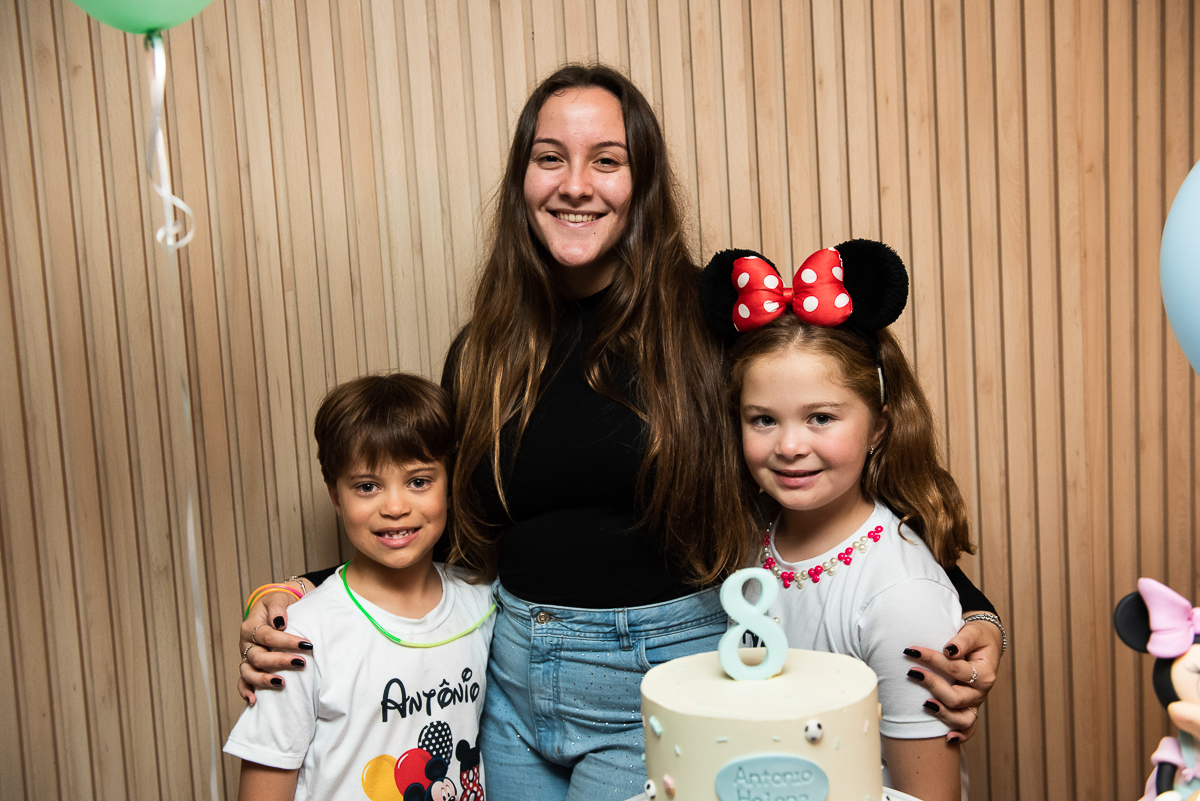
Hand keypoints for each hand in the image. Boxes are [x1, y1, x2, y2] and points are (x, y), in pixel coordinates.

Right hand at [238, 582, 309, 704]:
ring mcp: (246, 656)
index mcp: (251, 626)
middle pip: (258, 656)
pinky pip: (243, 681)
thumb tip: (279, 622)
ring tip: (281, 683)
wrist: (276, 609)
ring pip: (248, 672)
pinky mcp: (249, 666)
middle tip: (300, 663)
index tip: (306, 644)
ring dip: (263, 680)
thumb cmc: (279, 604)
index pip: (267, 636)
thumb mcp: (278, 599)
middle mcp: (246, 643)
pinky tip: (254, 701)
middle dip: (279, 661)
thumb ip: (278, 608)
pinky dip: (246, 691)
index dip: (286, 641)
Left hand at [903, 616, 1001, 741]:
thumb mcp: (974, 633)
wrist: (986, 644)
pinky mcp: (969, 708)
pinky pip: (968, 728)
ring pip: (962, 719)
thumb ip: (963, 641)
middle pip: (956, 697)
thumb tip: (949, 650)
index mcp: (984, 673)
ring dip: (942, 714)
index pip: (955, 669)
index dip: (932, 659)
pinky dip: (960, 735)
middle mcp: (981, 692)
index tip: (912, 650)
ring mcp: (975, 703)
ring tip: (924, 704)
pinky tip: (947, 738)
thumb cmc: (978, 637)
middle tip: (912, 672)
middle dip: (932, 685)